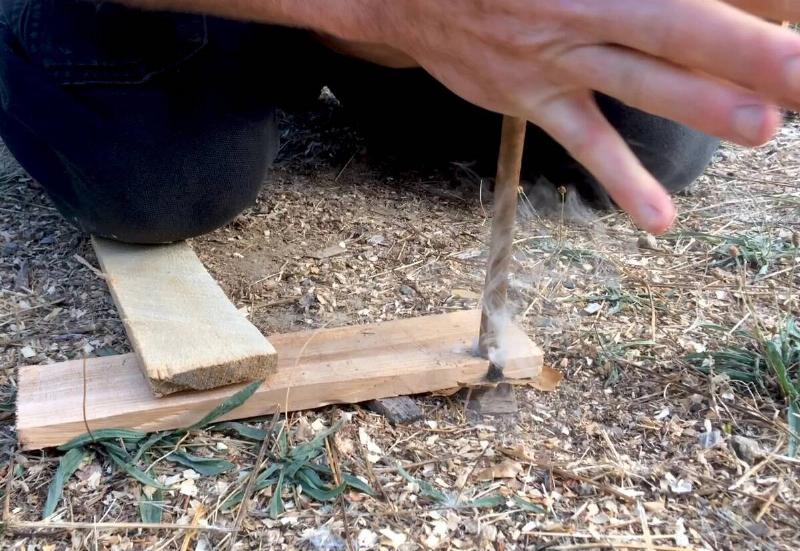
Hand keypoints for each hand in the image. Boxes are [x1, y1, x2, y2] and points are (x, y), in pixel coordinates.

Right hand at [363, 0, 799, 232]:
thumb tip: (690, 2)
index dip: (746, 6)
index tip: (796, 23)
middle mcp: (584, 7)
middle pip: (679, 27)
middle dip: (748, 51)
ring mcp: (557, 58)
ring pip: (637, 81)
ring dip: (699, 105)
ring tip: (763, 131)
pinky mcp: (533, 98)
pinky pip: (583, 140)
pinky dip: (620, 179)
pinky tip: (661, 218)